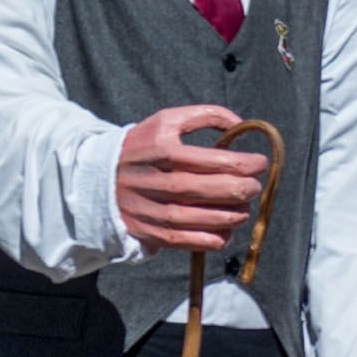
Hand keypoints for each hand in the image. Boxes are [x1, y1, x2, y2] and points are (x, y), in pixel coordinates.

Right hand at [114, 104, 274, 254]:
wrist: (97, 180)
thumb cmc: (141, 148)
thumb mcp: (165, 120)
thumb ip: (205, 115)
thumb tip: (240, 124)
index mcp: (166, 150)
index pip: (220, 160)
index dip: (249, 164)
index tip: (259, 163)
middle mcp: (163, 182)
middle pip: (220, 190)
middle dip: (247, 188)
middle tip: (254, 185)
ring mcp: (159, 211)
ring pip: (212, 218)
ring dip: (238, 214)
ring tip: (242, 206)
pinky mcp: (156, 234)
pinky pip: (197, 241)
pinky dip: (219, 237)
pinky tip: (227, 228)